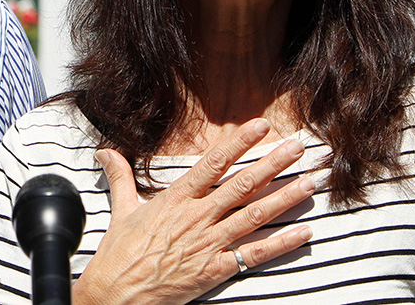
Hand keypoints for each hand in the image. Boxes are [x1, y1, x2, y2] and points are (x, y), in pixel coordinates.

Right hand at [72, 118, 314, 304]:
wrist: (117, 293)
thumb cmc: (119, 253)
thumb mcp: (121, 209)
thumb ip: (120, 177)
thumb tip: (105, 153)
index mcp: (176, 199)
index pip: (213, 164)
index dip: (239, 143)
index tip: (260, 126)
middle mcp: (196, 217)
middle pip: (242, 185)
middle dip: (273, 164)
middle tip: (298, 147)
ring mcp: (208, 244)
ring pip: (254, 216)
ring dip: (284, 198)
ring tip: (309, 183)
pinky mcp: (215, 270)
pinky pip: (254, 255)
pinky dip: (281, 244)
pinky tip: (303, 232)